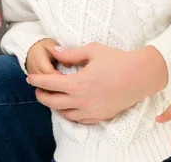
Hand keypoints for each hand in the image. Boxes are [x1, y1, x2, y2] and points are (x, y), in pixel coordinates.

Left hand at [26, 43, 168, 123]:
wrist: (140, 76)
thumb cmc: (117, 60)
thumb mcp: (92, 51)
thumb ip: (71, 54)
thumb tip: (54, 52)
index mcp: (78, 83)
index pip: (50, 83)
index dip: (38, 80)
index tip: (29, 77)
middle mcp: (82, 100)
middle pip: (53, 102)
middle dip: (42, 96)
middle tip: (37, 89)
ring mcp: (91, 111)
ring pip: (65, 113)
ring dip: (54, 106)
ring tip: (51, 98)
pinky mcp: (100, 116)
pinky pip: (79, 119)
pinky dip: (69, 114)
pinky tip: (68, 108)